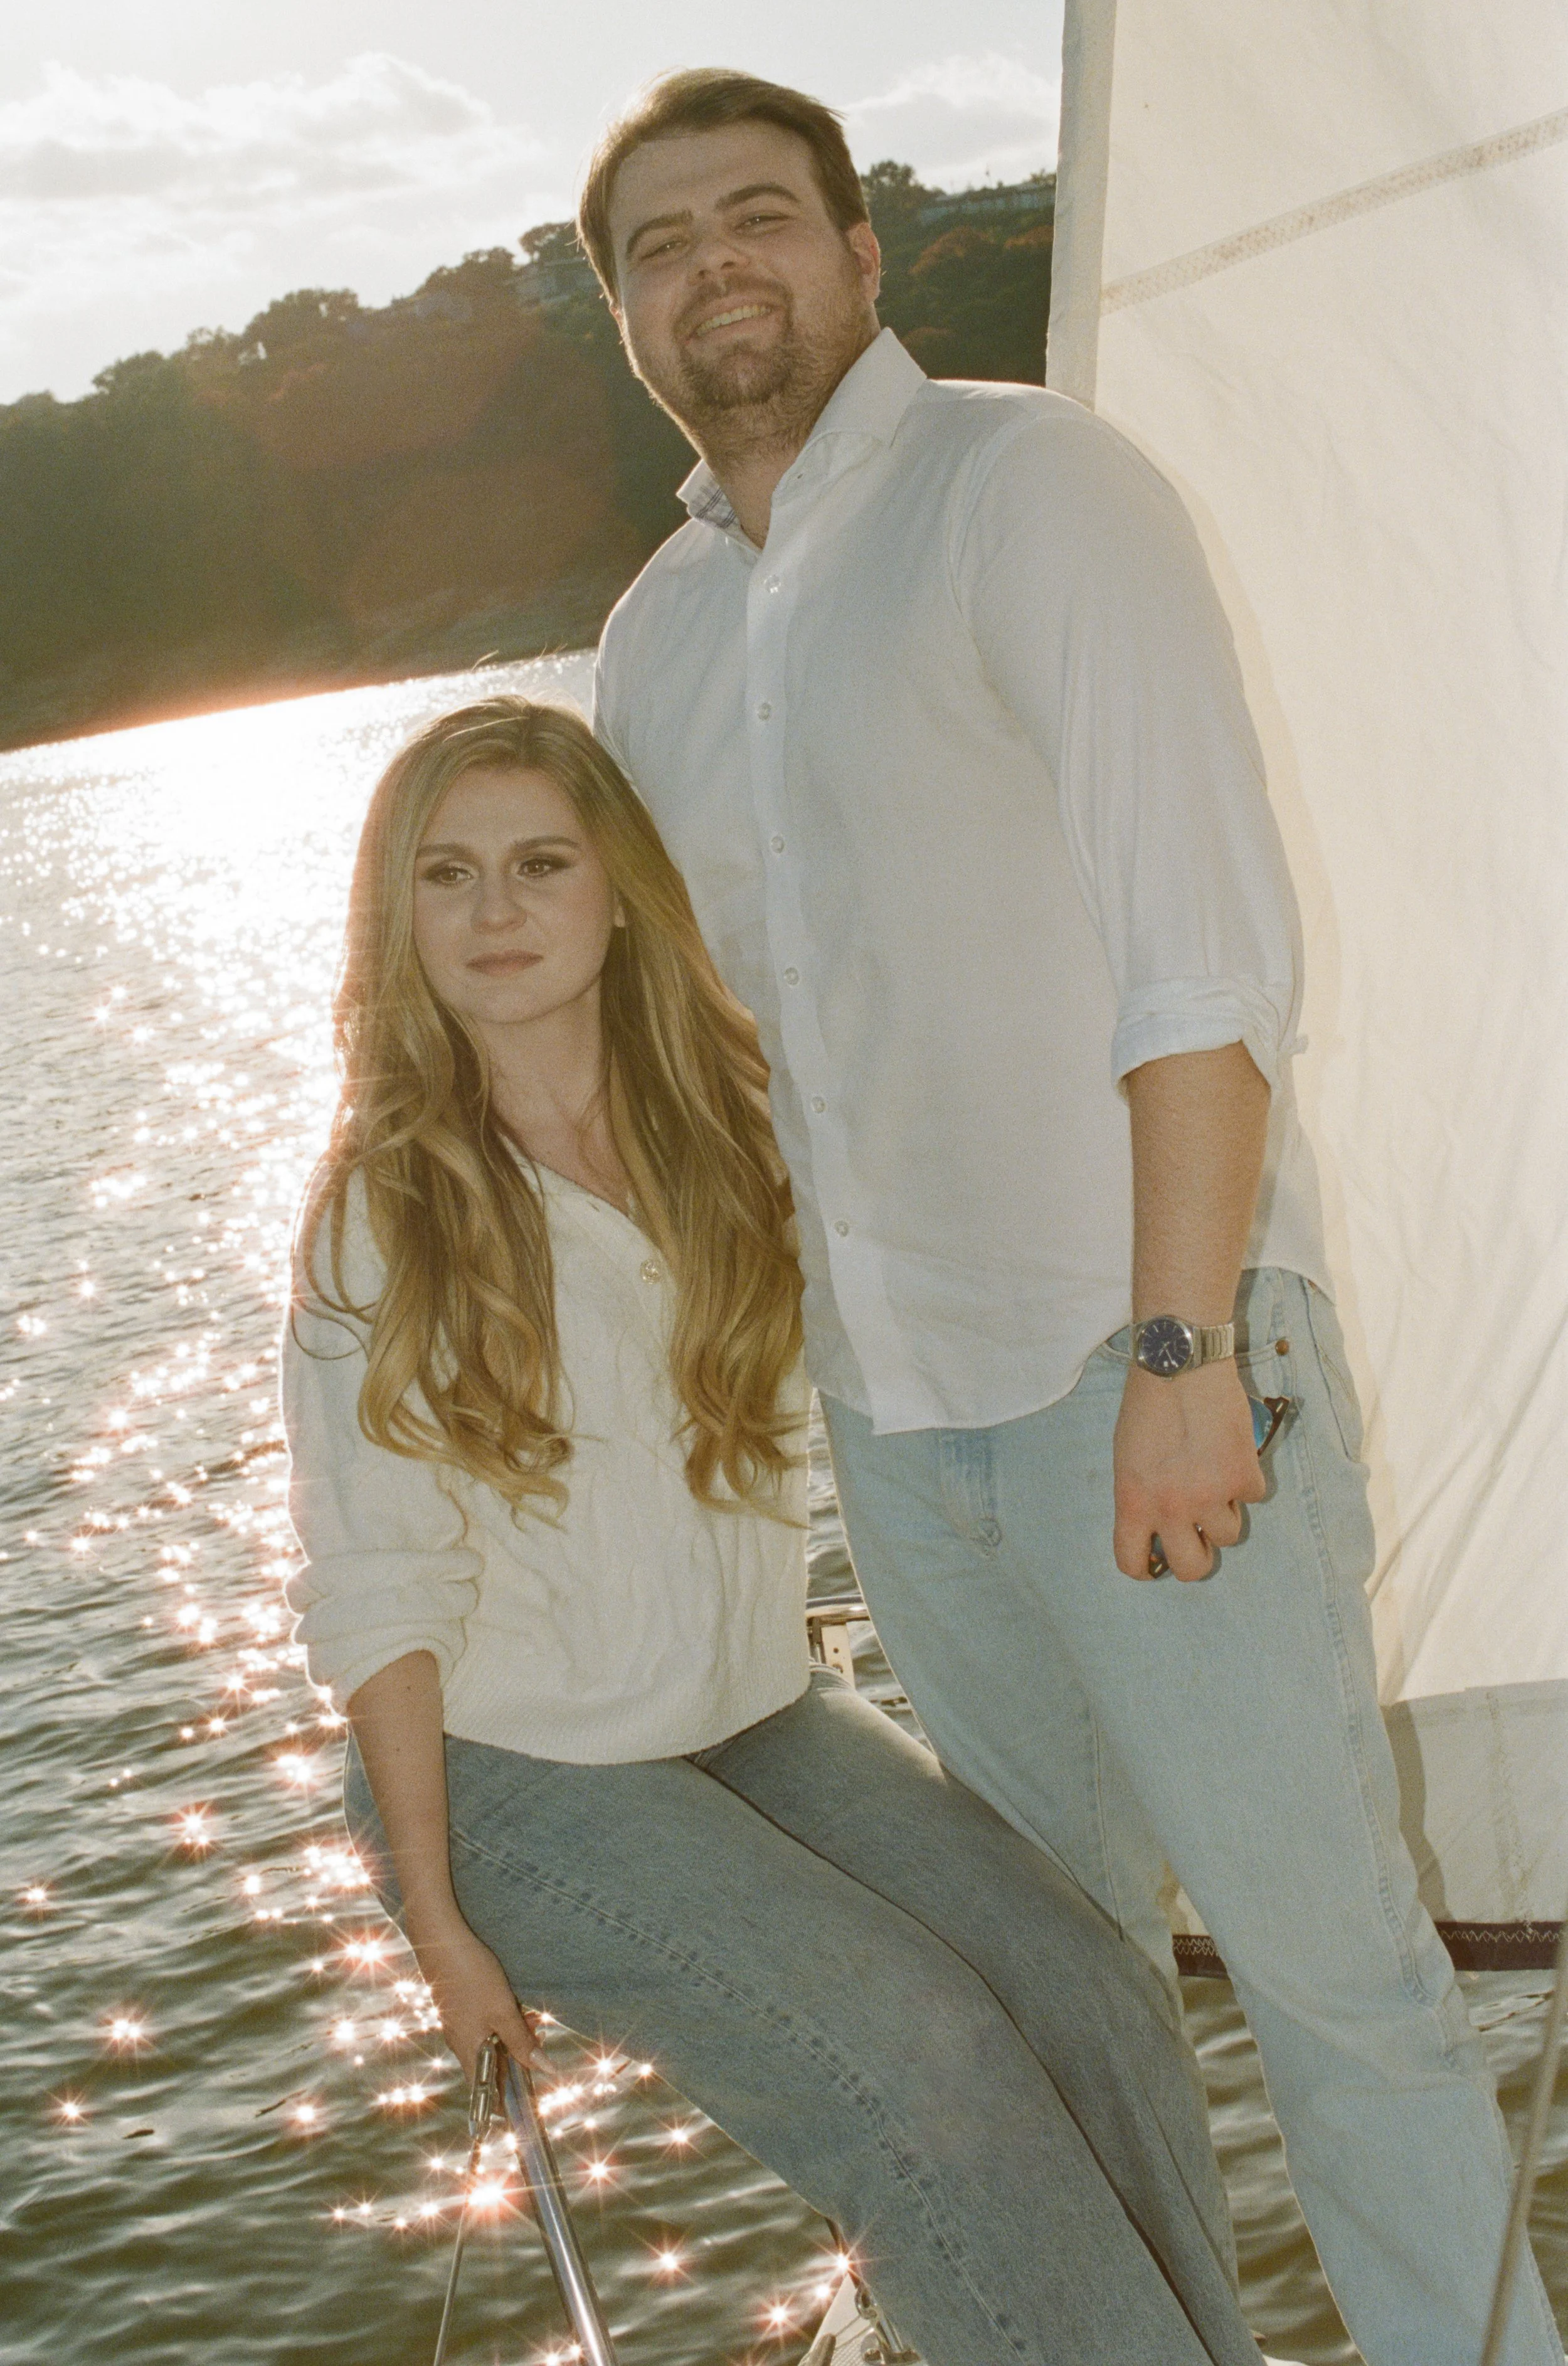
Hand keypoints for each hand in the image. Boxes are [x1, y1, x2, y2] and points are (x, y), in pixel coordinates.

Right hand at [406, 1910, 541, 2085]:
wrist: (441, 1940)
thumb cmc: (472, 1976)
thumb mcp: (502, 2011)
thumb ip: (522, 2042)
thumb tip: (545, 2069)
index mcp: (468, 2050)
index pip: (487, 2090)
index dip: (508, 2097)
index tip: (528, 2097)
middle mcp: (460, 2042)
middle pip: (491, 2065)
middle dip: (517, 2057)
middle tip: (539, 2038)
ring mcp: (458, 2025)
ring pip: (490, 2042)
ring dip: (512, 2036)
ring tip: (530, 2018)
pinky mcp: (459, 2008)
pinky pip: (484, 2026)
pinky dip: (501, 2022)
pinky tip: (513, 2005)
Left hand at [1113, 1358, 1265, 1581]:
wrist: (1181, 1364)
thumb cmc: (1148, 1405)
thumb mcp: (1127, 1458)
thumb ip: (1141, 1496)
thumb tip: (1159, 1524)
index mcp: (1133, 1503)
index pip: (1132, 1563)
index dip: (1146, 1567)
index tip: (1155, 1561)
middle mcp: (1171, 1508)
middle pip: (1192, 1569)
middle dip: (1197, 1557)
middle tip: (1199, 1537)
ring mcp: (1211, 1495)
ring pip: (1228, 1534)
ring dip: (1224, 1512)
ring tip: (1215, 1477)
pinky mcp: (1244, 1476)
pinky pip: (1253, 1497)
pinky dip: (1247, 1480)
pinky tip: (1233, 1453)